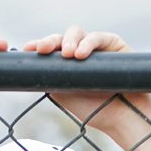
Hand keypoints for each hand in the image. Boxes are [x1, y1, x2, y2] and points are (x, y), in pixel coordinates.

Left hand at [23, 26, 150, 135]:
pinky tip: (81, 55)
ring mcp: (97, 46)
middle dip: (50, 41)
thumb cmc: (94, 110)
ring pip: (77, 32)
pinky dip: (88, 43)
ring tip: (67, 55)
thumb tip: (29, 68)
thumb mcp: (64, 95)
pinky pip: (98, 37)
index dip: (39, 45)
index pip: (51, 49)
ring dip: (69, 41)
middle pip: (61, 37)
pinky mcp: (114, 44)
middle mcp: (80, 52)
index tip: (28, 49)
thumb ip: (49, 79)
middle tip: (42, 50)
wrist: (122, 118)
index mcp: (67, 63)